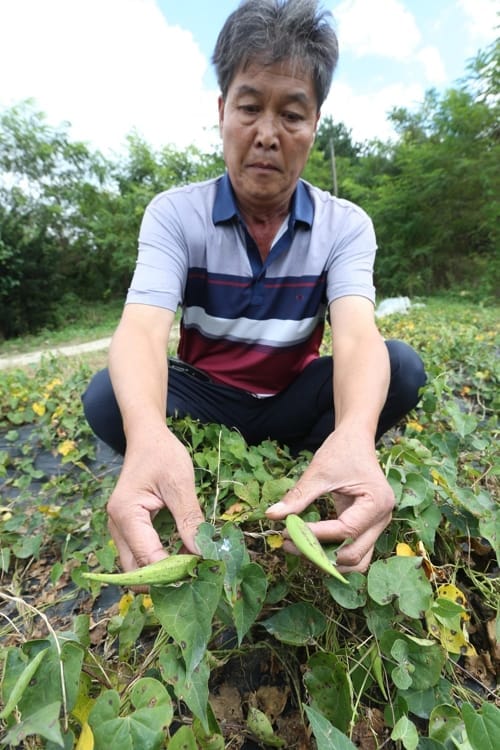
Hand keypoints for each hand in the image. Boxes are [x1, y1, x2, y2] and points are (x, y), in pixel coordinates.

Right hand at [106, 424, 203, 570]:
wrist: (147, 438)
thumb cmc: (163, 455)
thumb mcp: (180, 484)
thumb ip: (190, 520)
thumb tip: (203, 553)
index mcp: (126, 514)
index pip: (147, 559)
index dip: (174, 572)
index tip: (201, 573)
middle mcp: (116, 527)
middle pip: (135, 572)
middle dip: (164, 580)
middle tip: (196, 577)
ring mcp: (120, 530)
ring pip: (137, 567)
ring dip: (163, 572)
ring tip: (194, 567)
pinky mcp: (129, 530)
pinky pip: (141, 555)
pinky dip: (161, 561)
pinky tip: (185, 554)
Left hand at [265, 428, 394, 571]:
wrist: (355, 440)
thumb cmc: (341, 451)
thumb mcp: (318, 472)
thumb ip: (298, 497)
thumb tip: (271, 515)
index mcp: (377, 502)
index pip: (344, 531)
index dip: (314, 535)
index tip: (287, 532)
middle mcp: (382, 519)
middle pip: (353, 555)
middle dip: (319, 555)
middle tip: (289, 545)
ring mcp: (378, 526)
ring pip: (356, 561)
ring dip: (328, 561)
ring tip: (299, 548)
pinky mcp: (368, 528)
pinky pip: (353, 551)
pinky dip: (333, 553)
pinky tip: (309, 544)